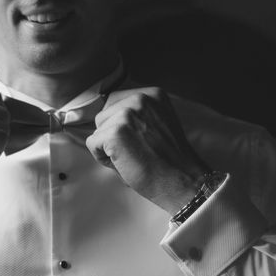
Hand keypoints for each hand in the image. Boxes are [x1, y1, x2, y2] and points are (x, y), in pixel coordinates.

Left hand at [86, 87, 208, 213]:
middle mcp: (140, 99)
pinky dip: (103, 159)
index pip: (115, 102)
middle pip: (103, 115)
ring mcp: (126, 115)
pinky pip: (92, 144)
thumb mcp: (158, 123)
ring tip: (133, 158)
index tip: (140, 140)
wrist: (183, 181)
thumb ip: (138, 114)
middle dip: (112, 134)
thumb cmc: (170, 160)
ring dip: (108, 147)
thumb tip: (108, 116)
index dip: (121, 126)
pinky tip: (126, 164)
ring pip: (97, 130)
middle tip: (136, 151)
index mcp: (152, 94)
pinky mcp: (115, 133)